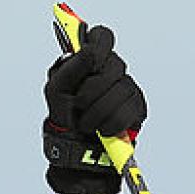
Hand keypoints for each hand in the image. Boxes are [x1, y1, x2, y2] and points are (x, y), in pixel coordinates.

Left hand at [42, 24, 146, 193]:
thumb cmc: (64, 123)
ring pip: (122, 89)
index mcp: (89, 62)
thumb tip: (90, 50)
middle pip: (114, 64)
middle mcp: (109, 72)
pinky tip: (103, 131)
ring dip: (99, 113)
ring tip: (88, 124)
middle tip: (80, 105)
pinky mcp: (137, 108)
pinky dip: (111, 124)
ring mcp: (126, 89)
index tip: (90, 62)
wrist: (76, 155)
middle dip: (92, 91)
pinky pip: (129, 110)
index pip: (102, 37)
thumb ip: (72, 67)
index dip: (98, 47)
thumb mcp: (56, 91)